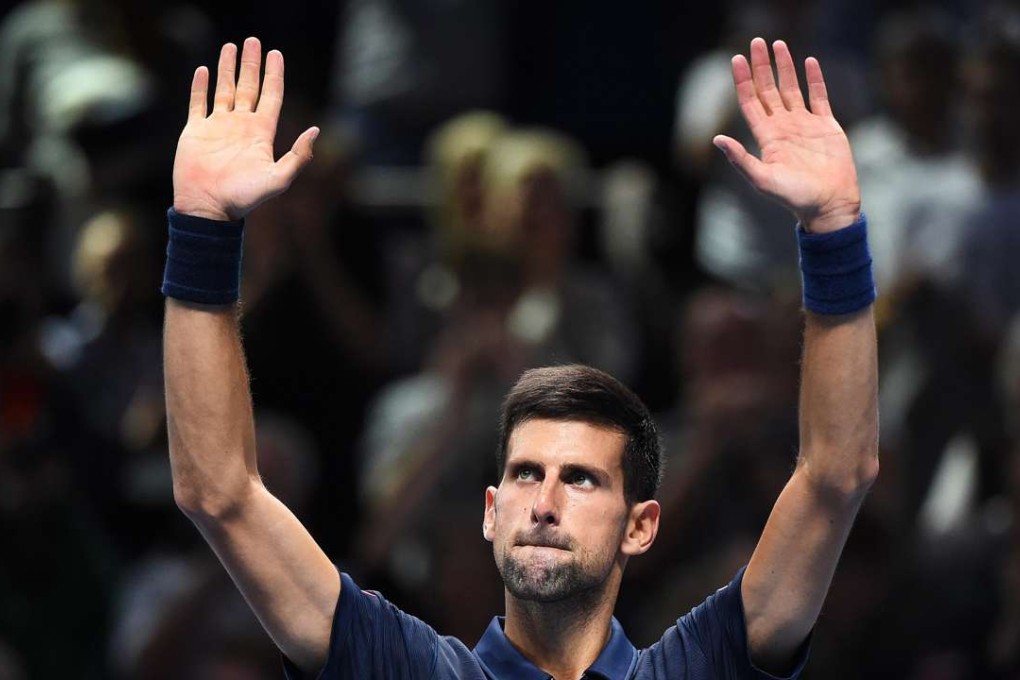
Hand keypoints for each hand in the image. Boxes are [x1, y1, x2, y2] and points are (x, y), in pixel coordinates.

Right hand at [172, 37, 318, 220]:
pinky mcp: (196, 131)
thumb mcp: (278, 179)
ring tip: (230, 47)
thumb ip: (298, 156)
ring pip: (224, 89)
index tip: (276, 53)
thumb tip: (316, 130)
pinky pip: (198, 103)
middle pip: (249, 87)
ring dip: (227, 68)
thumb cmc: (244, 198)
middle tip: (253, 41)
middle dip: (251, 64)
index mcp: (261, 133)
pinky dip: (200, 86)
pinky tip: (203, 70)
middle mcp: (241, 126)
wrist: (209, 208)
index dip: (274, 75)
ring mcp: (218, 127)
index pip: (271, 96)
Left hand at [713, 38, 859, 232]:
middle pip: (768, 89)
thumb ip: (740, 159)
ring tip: (778, 44)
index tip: (736, 59)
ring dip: (785, 67)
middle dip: (761, 66)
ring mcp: (804, 125)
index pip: (750, 102)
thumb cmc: (794, 197)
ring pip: (791, 88)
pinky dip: (814, 79)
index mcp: (766, 137)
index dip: (742, 81)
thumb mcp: (762, 179)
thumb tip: (717, 139)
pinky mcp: (826, 126)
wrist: (828, 204)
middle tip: (756, 41)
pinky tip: (809, 61)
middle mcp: (783, 127)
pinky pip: (819, 96)